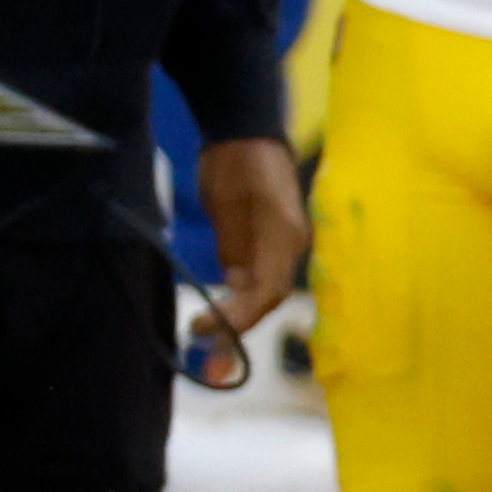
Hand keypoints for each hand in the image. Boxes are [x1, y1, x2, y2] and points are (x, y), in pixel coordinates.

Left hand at [190, 138, 304, 381]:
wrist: (241, 134)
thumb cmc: (240, 162)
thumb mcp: (235, 200)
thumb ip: (237, 242)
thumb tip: (236, 284)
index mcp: (286, 239)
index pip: (268, 290)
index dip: (240, 315)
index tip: (205, 327)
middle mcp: (284, 249)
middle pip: (265, 299)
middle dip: (239, 329)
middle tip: (208, 356)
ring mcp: (271, 249)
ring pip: (257, 296)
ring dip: (236, 323)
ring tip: (209, 350)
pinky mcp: (253, 247)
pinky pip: (247, 284)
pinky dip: (232, 305)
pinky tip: (215, 320)